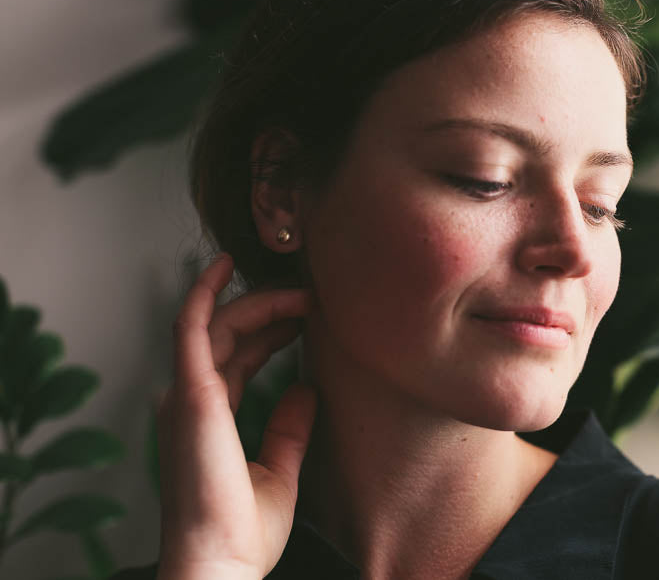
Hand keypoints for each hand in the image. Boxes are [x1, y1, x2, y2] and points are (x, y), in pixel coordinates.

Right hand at [155, 254, 316, 579]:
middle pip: (230, 336)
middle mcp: (192, 403)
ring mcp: (187, 396)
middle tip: (312, 299)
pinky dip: (205, 293)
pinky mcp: (191, 393)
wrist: (220, 563)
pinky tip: (225, 266)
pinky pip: (192, 327)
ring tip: (301, 292)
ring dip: (258, 302)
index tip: (306, 320)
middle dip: (270, 311)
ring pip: (217, 325)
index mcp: (209, 421)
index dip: (271, 333)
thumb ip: (290, 429)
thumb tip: (307, 389)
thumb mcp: (280, 472)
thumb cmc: (241, 533)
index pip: (237, 359)